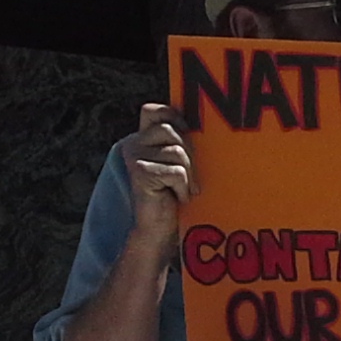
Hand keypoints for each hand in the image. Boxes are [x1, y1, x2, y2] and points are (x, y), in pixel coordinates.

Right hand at [120, 103, 194, 257]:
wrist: (159, 230)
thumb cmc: (175, 196)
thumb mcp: (179, 164)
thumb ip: (181, 143)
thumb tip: (208, 125)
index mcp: (142, 137)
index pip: (157, 111)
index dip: (176, 119)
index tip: (189, 139)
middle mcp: (133, 143)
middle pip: (174, 132)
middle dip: (191, 155)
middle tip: (190, 178)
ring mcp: (134, 157)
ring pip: (178, 152)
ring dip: (189, 175)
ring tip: (183, 190)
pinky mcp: (140, 173)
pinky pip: (177, 172)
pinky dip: (184, 188)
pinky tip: (177, 198)